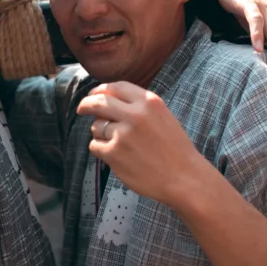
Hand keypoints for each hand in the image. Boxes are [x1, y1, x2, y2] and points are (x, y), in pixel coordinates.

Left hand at [77, 82, 208, 208]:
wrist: (184, 178)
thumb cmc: (175, 149)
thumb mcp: (163, 116)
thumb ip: (139, 106)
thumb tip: (108, 99)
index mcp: (149, 102)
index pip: (116, 87)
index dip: (101, 90)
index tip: (93, 94)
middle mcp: (135, 114)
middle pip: (99, 102)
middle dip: (86, 104)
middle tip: (82, 109)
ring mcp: (123, 134)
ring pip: (96, 126)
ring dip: (100, 133)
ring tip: (119, 145)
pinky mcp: (114, 153)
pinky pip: (95, 146)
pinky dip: (101, 150)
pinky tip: (117, 157)